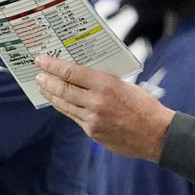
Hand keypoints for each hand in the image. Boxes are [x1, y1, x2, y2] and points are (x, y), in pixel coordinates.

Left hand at [35, 55, 174, 160]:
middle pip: (62, 89)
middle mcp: (96, 102)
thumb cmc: (144, 106)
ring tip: (44, 88)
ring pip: (65, 105)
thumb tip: (81, 75)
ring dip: (52, 95)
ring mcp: (92, 119)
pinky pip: (74, 117)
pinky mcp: (92, 132)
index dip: (53, 65)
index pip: (71, 72)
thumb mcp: (125, 85)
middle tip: (38, 74)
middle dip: (47, 80)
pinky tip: (62, 103)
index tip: (42, 60)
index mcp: (105, 85)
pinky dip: (66, 108)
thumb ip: (103, 81)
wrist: (156, 135)